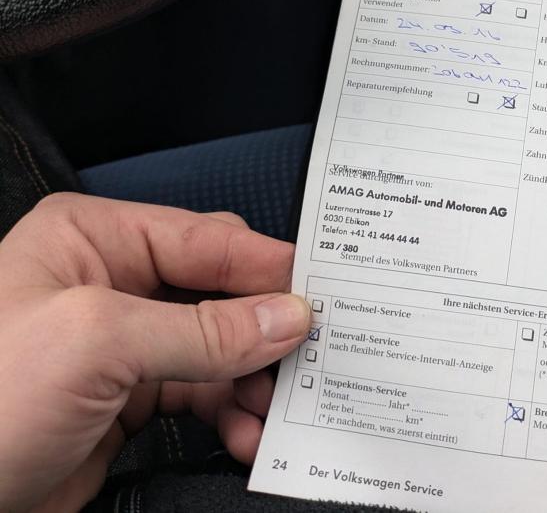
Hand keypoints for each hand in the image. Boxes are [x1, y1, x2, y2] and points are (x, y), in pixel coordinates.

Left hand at [0, 193, 310, 511]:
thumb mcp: (96, 344)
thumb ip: (202, 330)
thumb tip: (288, 317)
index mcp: (93, 239)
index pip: (207, 240)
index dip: (269, 269)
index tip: (324, 299)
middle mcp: (111, 283)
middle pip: (220, 293)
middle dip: (265, 331)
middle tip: (310, 362)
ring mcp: (121, 344)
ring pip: (218, 349)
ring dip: (253, 382)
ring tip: (274, 413)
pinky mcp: (125, 399)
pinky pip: (201, 394)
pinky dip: (230, 414)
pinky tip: (246, 435)